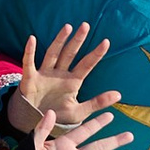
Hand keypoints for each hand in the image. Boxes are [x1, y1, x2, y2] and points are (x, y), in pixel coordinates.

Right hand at [5, 24, 120, 135]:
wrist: (36, 124)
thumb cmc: (57, 117)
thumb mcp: (79, 112)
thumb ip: (97, 102)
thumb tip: (119, 94)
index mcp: (73, 82)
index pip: (87, 65)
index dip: (96, 54)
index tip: (106, 42)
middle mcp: (60, 74)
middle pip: (70, 54)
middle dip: (78, 40)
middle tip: (86, 25)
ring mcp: (45, 74)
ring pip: (53, 53)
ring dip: (60, 40)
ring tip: (68, 27)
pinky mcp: (31, 78)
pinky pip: (30, 63)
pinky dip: (30, 51)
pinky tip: (32, 39)